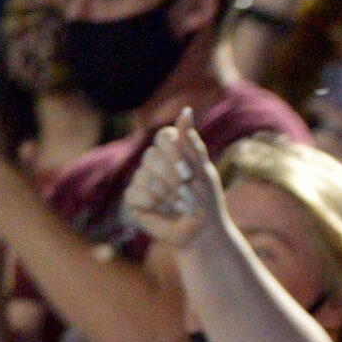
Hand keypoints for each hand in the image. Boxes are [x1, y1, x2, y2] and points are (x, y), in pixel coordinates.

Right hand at [124, 109, 223, 251]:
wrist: (202, 232)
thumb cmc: (206, 201)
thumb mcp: (203, 171)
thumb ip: (191, 142)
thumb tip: (186, 110)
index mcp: (172, 152)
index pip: (164, 137)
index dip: (175, 154)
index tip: (190, 172)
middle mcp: (154, 162)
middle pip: (153, 155)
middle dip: (174, 177)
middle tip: (188, 192)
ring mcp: (142, 178)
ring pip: (145, 174)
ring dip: (168, 192)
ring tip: (181, 204)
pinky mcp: (134, 197)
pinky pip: (137, 191)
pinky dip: (154, 201)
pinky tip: (164, 210)